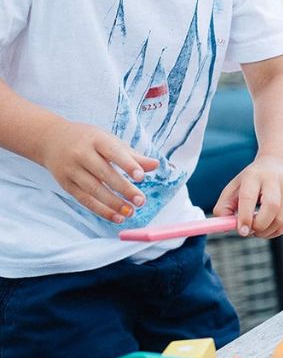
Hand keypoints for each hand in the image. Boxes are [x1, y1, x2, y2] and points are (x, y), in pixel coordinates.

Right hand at [38, 121, 158, 222]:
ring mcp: (72, 170)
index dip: (127, 165)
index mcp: (96, 140)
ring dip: (113, 204)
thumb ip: (133, 156)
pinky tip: (116, 217)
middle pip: (104, 173)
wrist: (51, 140)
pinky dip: (101, 210)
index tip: (141, 177)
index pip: (114, 152)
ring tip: (131, 212)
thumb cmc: (89, 141)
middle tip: (141, 201)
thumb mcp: (110, 141)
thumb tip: (156, 165)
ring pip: (93, 190)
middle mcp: (81, 154)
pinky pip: (84, 199)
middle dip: (123, 189)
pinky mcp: (66, 184)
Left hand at [213, 155, 282, 238]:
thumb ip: (224, 208)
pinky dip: (275, 231)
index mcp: (254, 175)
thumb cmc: (250, 181)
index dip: (245, 216)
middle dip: (259, 226)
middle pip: (272, 207)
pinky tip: (267, 228)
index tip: (241, 231)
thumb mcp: (233, 188)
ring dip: (266, 231)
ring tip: (257, 229)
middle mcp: (274, 180)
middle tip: (250, 232)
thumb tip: (226, 227)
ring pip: (280, 219)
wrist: (278, 165)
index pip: (249, 197)